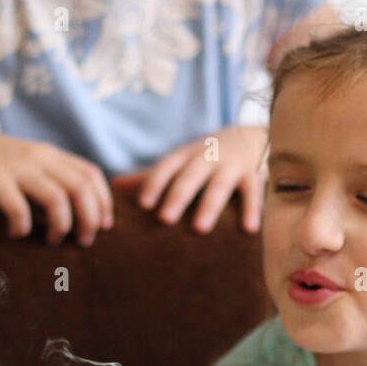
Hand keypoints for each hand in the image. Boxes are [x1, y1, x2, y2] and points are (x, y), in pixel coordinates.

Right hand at [0, 119, 113, 245]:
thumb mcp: (26, 161)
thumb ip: (50, 176)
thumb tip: (77, 209)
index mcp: (49, 153)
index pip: (91, 174)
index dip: (104, 202)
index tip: (104, 226)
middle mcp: (38, 157)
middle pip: (81, 189)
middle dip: (90, 220)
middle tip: (83, 241)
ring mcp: (16, 166)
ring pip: (57, 199)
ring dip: (62, 227)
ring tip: (52, 240)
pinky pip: (18, 208)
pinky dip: (22, 227)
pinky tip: (15, 233)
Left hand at [113, 125, 266, 233]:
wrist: (249, 137)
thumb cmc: (205, 158)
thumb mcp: (179, 162)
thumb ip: (149, 176)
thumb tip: (113, 185)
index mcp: (185, 156)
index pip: (166, 168)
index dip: (155, 184)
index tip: (144, 204)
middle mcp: (206, 158)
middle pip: (190, 177)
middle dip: (177, 196)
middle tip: (165, 218)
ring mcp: (230, 165)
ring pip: (219, 186)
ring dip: (209, 206)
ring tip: (200, 229)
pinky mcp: (253, 175)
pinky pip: (253, 193)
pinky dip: (252, 210)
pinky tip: (249, 229)